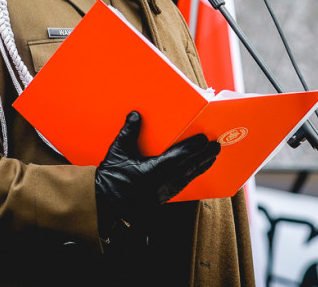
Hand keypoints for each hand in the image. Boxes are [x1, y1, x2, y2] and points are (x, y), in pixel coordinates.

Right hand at [94, 111, 219, 230]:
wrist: (102, 203)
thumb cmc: (109, 178)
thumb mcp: (118, 152)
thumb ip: (129, 132)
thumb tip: (135, 115)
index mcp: (153, 172)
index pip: (179, 157)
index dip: (193, 148)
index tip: (205, 139)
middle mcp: (161, 184)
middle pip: (188, 168)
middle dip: (203, 157)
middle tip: (216, 146)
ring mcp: (161, 193)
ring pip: (186, 179)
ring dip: (200, 167)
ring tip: (211, 158)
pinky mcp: (159, 198)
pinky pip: (180, 186)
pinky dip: (190, 176)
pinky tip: (193, 172)